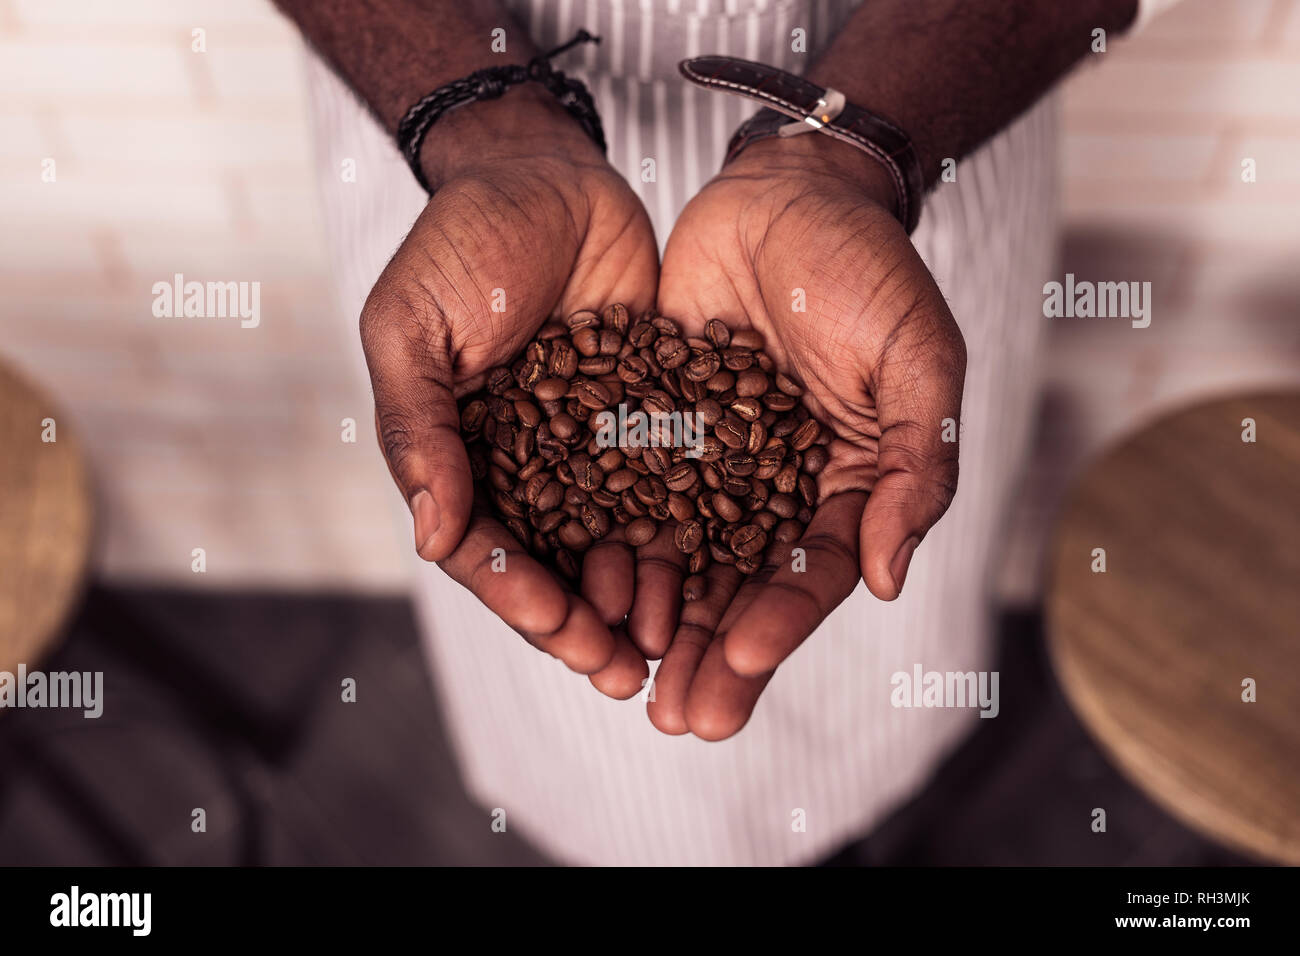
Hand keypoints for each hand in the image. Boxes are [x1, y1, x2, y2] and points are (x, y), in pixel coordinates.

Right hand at [360, 88, 658, 692]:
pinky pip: (663, 489)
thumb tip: (433, 536)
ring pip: (609, 542)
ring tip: (670, 646)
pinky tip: (710, 573)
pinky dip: (681, 536)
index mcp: (459, 456)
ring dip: (634, 598)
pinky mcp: (645, 419)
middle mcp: (524, 465)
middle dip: (583, 621)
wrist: (549, 176)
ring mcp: (586, 448)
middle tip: (623, 670)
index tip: (559, 628)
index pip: (483, 546)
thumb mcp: (414, 328)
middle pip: (550, 563)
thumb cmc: (463, 242)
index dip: (517, 592)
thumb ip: (420, 428)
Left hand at [646, 133, 965, 738]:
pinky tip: (585, 589)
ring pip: (684, 558)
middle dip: (715, 655)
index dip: (782, 623)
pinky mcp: (659, 429)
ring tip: (623, 675)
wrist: (787, 193)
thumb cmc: (867, 269)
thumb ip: (916, 466)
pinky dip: (612, 545)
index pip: (815, 572)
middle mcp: (780, 488)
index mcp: (849, 484)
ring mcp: (717, 463)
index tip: (743, 661)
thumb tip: (888, 580)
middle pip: (744, 588)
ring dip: (658, 621)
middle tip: (681, 718)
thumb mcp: (917, 361)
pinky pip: (631, 496)